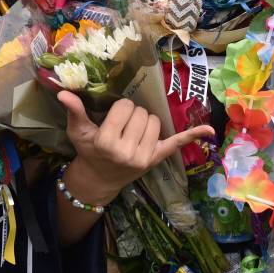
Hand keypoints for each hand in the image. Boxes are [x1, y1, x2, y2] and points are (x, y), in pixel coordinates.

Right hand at [58, 91, 213, 203]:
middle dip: (133, 114)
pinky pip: (176, 144)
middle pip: (142, 113)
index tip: (113, 118)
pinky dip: (193, 136)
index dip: (120, 109)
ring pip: (156, 121)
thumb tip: (64, 93)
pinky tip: (209, 131)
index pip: (125, 107)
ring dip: (146, 121)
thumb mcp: (78, 131)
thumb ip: (74, 111)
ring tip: (133, 132)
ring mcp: (144, 157)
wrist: (99, 179)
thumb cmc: (88, 151)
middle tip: (123, 126)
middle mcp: (127, 151)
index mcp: (107, 142)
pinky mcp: (156, 160)